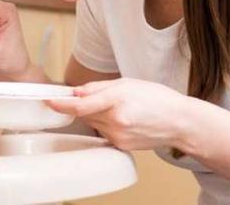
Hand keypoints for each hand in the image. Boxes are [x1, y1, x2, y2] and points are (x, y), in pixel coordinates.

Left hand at [47, 78, 189, 150]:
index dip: (61, 104)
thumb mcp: (127, 83)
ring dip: (97, 115)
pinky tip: (124, 120)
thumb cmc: (157, 98)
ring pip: (93, 123)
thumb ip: (97, 87)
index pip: (80, 106)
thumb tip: (75, 92)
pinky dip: (107, 125)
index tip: (49, 101)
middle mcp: (116, 121)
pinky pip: (104, 132)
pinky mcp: (121, 146)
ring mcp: (118, 136)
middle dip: (85, 105)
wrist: (180, 122)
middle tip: (100, 98)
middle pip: (85, 114)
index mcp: (117, 101)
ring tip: (120, 108)